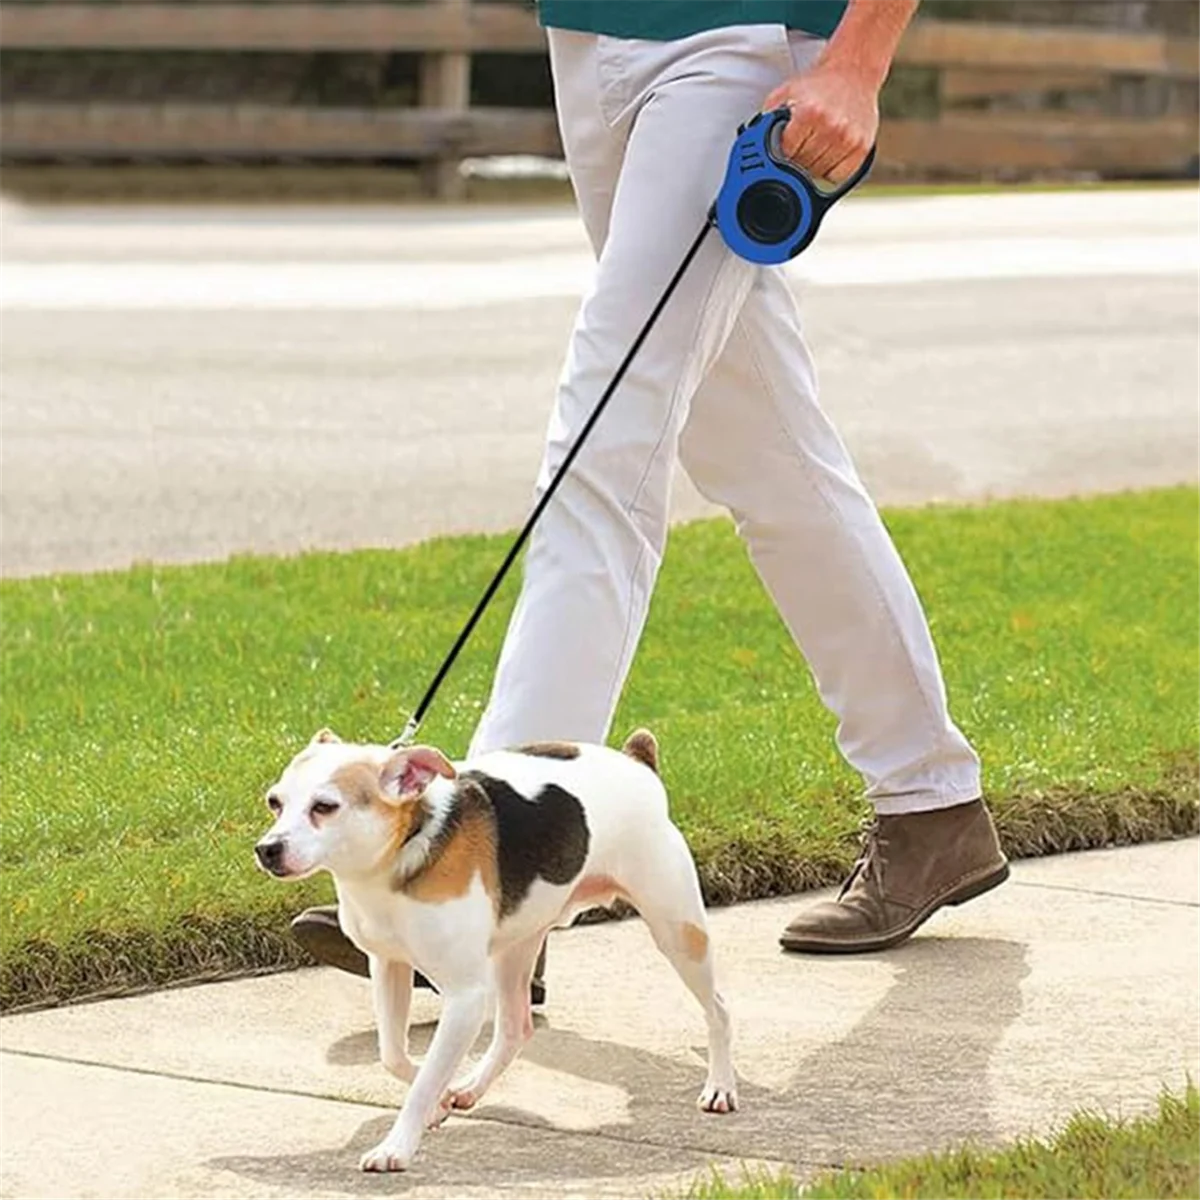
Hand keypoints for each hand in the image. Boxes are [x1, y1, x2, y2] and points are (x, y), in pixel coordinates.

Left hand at [763, 59, 879, 183]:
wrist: (853, 70)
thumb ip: (766, 120)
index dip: (779, 156)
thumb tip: (749, 146)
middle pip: (802, 167)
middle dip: (794, 161)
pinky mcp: (862, 148)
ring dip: (811, 167)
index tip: (781, 151)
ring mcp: (848, 139)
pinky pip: (838, 177)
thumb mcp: (784, 94)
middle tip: (797, 147)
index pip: (785, 155)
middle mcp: (831, 126)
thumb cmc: (819, 85)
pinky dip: (829, 171)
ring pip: (818, 174)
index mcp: (810, 113)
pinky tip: (827, 154)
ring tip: (812, 147)